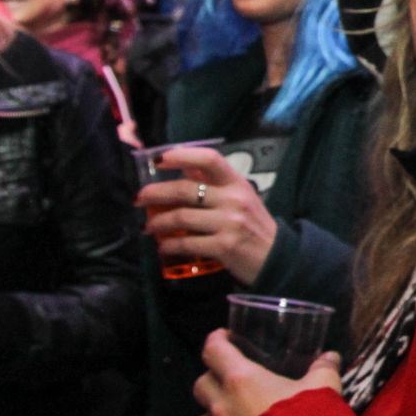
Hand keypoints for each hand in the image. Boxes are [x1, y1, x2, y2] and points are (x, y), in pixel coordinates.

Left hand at [136, 146, 278, 283]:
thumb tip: (184, 169)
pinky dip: (169, 245)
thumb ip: (215, 185)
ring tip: (147, 226)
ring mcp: (229, 224)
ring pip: (181, 217)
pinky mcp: (224, 247)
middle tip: (139, 199)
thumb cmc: (254, 226)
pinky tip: (163, 247)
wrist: (277, 259)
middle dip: (155, 193)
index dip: (181, 156)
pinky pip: (187, 243)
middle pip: (186, 190)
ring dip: (157, 222)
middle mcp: (234, 200)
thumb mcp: (241, 199)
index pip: (209, 160)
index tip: (158, 160)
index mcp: (237, 184)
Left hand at [192, 328, 341, 415]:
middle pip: (200, 385)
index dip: (216, 340)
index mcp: (241, 381)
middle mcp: (221, 408)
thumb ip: (324, 370)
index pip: (214, 351)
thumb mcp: (323, 391)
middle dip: (211, 380)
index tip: (223, 338)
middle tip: (229, 382)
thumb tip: (330, 357)